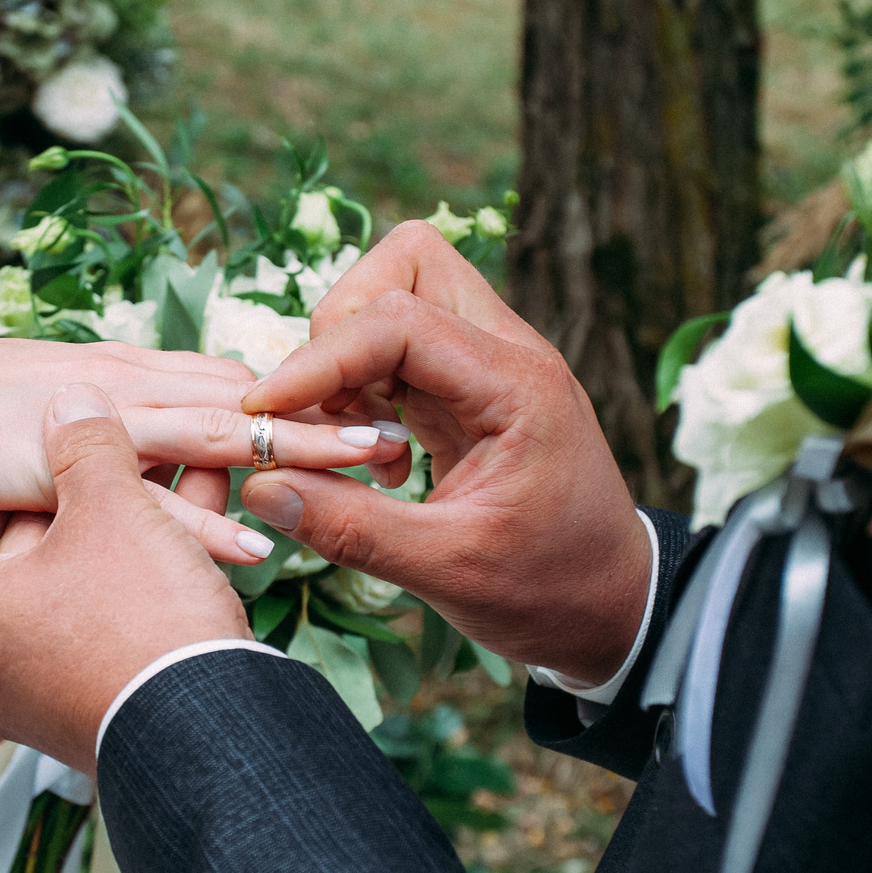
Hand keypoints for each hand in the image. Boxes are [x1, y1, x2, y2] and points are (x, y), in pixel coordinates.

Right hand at [0, 336, 405, 562]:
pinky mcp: (65, 460)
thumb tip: (138, 475)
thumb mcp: (45, 432)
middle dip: (337, 405)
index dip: (311, 390)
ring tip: (382, 461)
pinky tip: (267, 536)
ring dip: (304, 445)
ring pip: (225, 428)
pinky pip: (153, 495)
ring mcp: (101, 417)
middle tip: (417, 426)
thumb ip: (100, 448)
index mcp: (128, 377)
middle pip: (255, 391)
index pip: (238, 378)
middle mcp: (129, 384)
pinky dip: (212, 517)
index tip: (381, 406)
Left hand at [0, 385, 249, 771]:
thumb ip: (86, 444)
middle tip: (101, 475)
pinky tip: (195, 543)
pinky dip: (139, 591)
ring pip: (68, 603)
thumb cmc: (136, 615)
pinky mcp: (100, 723)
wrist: (212, 735)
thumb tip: (71, 397)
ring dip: (111, 549)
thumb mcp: (111, 506)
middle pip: (8, 574)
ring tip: (163, 495)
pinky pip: (106, 641)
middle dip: (63, 517)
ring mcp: (42, 707)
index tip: (20, 474)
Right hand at [236, 223, 651, 685]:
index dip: (320, 360)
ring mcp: (490, 365)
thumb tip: (258, 486)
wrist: (612, 608)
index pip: (398, 321)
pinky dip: (366, 385)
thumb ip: (351, 527)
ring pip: (399, 296)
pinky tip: (378, 456)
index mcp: (517, 386)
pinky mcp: (471, 389)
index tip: (268, 412)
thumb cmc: (550, 592)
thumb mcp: (448, 573)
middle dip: (341, 327)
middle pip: (406, 264)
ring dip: (351, 357)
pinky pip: (401, 348)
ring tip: (353, 440)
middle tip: (325, 411)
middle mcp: (508, 354)